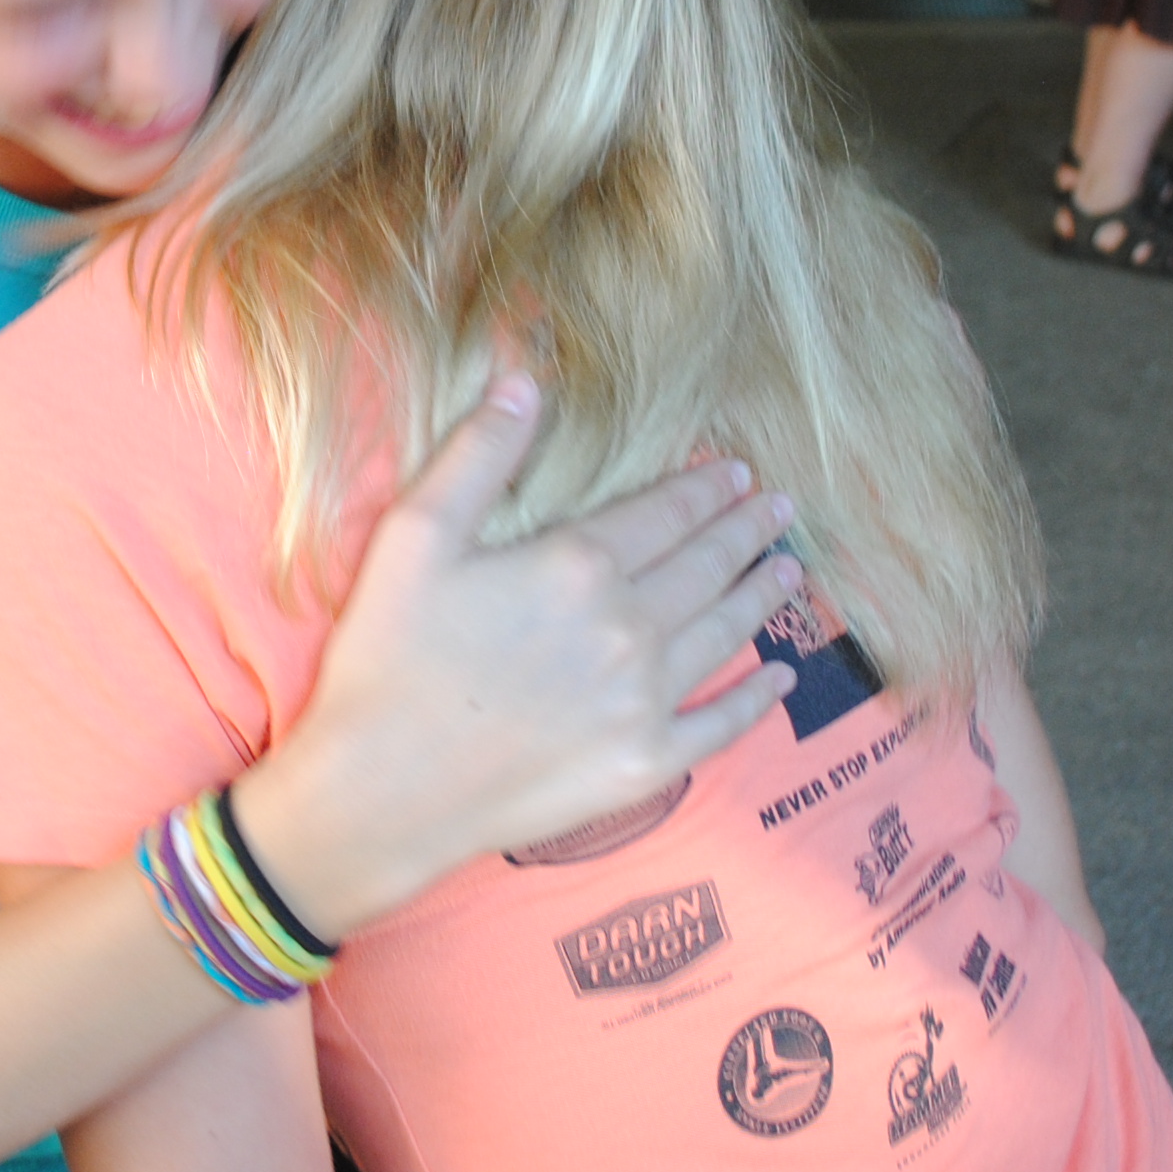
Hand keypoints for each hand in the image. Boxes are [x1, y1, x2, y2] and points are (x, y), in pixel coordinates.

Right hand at [231, 374, 801, 942]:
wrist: (383, 791)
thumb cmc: (390, 659)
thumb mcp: (415, 537)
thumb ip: (478, 454)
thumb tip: (525, 380)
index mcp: (577, 565)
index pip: (664, 512)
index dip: (706, 488)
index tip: (739, 472)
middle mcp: (628, 628)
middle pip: (705, 566)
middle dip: (746, 533)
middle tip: (782, 511)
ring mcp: (645, 701)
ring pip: (723, 634)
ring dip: (760, 597)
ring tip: (789, 572)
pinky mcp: (646, 765)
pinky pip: (721, 724)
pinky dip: (757, 699)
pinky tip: (781, 679)